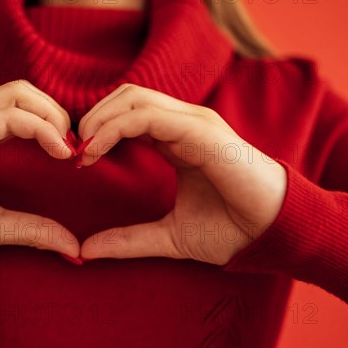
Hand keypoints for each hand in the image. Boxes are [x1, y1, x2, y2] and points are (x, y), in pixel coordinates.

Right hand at [0, 80, 78, 265]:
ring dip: (52, 116)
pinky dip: (39, 127)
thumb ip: (32, 229)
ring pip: (18, 94)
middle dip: (58, 113)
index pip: (25, 110)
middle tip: (73, 148)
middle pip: (25, 92)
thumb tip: (72, 245)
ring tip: (66, 148)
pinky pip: (6, 117)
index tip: (74, 157)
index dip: (55, 126)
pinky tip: (56, 150)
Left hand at [78, 84, 286, 264]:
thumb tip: (85, 250)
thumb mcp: (167, 236)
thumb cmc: (230, 230)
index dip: (98, 130)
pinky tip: (98, 149)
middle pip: (125, 97)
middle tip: (74, 151)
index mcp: (177, 139)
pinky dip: (116, 127)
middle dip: (93, 118)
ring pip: (133, 99)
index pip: (128, 114)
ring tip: (82, 151)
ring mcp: (194, 122)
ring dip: (99, 120)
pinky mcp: (202, 131)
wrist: (273, 235)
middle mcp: (184, 123)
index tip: (77, 159)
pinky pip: (148, 116)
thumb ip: (127, 240)